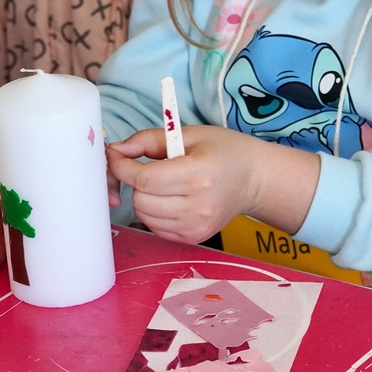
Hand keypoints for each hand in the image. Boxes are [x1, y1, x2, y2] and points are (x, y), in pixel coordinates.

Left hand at [106, 125, 317, 244]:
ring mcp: (196, 225)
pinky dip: (154, 213)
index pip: (143, 178)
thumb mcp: (190, 134)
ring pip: (144, 215)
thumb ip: (149, 140)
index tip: (116, 156)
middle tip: (145, 168)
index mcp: (197, 174)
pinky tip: (170, 199)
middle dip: (135, 182)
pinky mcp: (195, 237)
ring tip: (162, 184)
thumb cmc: (225, 151)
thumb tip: (116, 150)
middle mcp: (198, 205)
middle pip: (140, 199)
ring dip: (144, 198)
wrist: (255, 179)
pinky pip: (156, 227)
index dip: (121, 167)